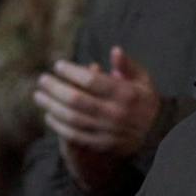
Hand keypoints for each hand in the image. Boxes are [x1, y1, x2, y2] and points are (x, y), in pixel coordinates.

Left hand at [33, 47, 160, 156]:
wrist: (157, 134)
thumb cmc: (145, 101)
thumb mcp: (143, 80)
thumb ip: (127, 66)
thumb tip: (115, 50)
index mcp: (125, 94)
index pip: (92, 81)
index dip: (71, 72)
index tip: (58, 65)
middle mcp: (115, 113)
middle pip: (77, 100)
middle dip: (55, 89)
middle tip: (42, 80)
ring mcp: (107, 131)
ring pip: (72, 118)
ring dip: (52, 106)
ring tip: (38, 96)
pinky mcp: (102, 144)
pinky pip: (75, 135)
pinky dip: (59, 126)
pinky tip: (48, 115)